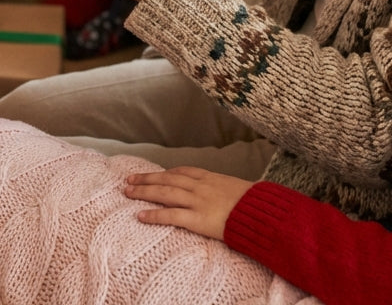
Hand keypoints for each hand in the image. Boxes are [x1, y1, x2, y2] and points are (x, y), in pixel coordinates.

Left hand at [124, 166, 253, 240]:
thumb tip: (225, 192)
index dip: (165, 172)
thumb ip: (225, 189)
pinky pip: (171, 215)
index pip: (182, 171)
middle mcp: (200, 186)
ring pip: (164, 192)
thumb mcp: (238, 188)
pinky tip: (141, 215)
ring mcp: (197, 201)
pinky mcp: (198, 219)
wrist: (263, 213)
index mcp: (210, 177)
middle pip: (167, 179)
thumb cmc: (255, 203)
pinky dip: (154, 214)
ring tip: (128, 191)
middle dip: (147, 179)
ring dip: (144, 191)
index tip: (153, 173)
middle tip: (129, 179)